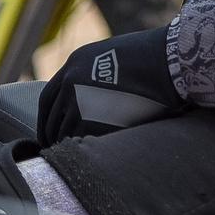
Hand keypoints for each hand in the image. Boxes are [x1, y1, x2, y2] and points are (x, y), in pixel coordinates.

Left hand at [37, 27, 183, 145]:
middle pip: (52, 118)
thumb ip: (95, 74)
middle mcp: (69, 81)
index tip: (49, 133)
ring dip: (69, 146)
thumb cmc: (151, 59)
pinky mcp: (89, 118)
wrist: (167, 62)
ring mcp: (77, 99)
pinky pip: (78, 141)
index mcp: (74, 63)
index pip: (47, 98)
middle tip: (59, 151)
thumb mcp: (113, 56)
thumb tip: (93, 97)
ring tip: (79, 157)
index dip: (47, 119)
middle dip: (55, 136)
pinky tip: (92, 156)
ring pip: (63, 133)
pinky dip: (82, 150)